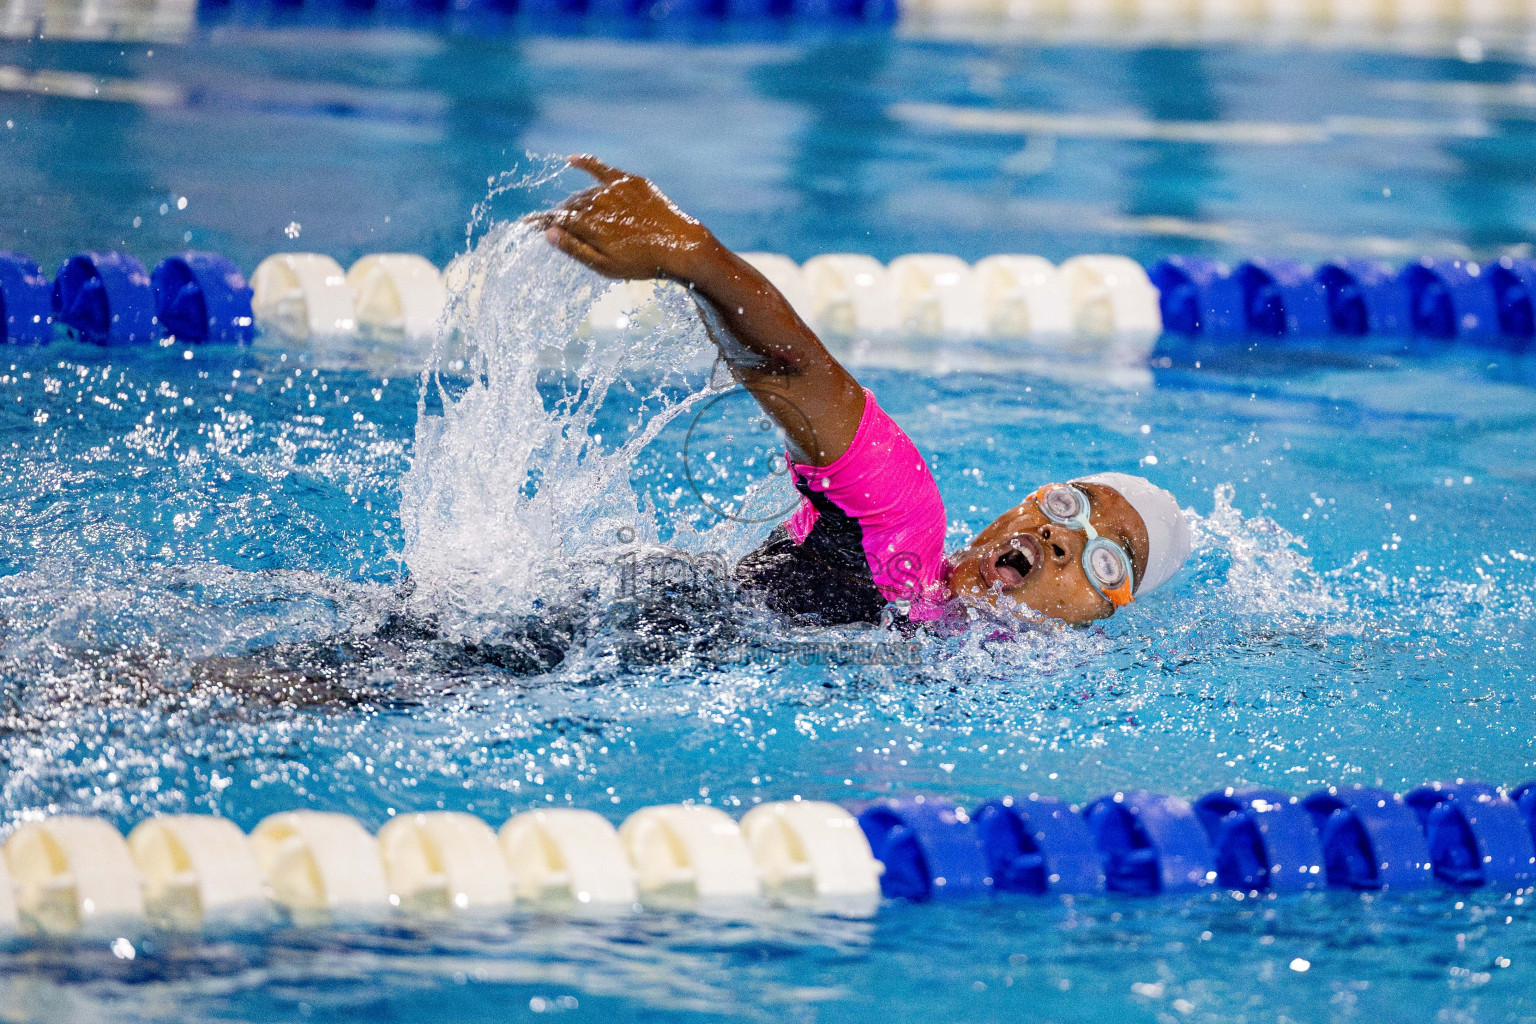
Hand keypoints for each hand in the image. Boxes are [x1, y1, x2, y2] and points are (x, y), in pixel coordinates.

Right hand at [535, 155, 717, 281]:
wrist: (681, 246)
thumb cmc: (643, 263)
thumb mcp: (605, 266)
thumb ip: (575, 249)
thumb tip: (548, 234)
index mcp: (589, 224)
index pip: (555, 220)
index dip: (540, 222)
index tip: (527, 224)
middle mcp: (598, 201)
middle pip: (569, 206)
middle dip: (559, 215)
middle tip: (554, 225)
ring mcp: (614, 188)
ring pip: (586, 192)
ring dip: (577, 202)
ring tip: (573, 213)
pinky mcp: (630, 181)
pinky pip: (603, 169)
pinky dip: (587, 163)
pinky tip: (572, 159)